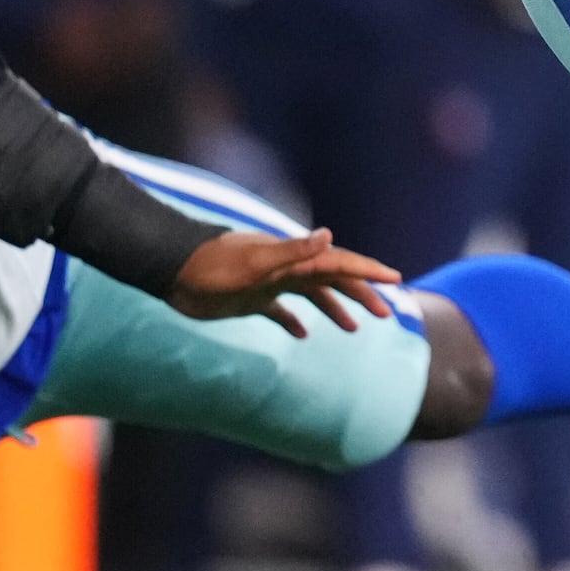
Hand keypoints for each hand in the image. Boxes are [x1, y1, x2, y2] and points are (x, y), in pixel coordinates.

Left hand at [165, 227, 402, 334]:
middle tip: (385, 311)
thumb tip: (328, 235)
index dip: (368, 270)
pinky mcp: (252, 300)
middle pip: (333, 280)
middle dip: (361, 293)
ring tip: (355, 328)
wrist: (174, 271)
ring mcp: (270, 284)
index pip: (339, 262)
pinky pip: (281, 312)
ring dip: (335, 308)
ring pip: (312, 295)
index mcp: (293, 259)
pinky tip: (303, 335)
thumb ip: (292, 250)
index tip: (395, 279)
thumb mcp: (254, 261)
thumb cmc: (213, 267)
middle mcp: (287, 269)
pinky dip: (296, 322)